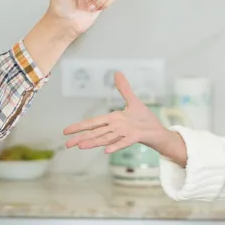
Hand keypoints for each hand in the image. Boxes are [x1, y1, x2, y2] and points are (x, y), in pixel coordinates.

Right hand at [63, 72, 185, 162]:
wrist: (158, 130)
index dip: (79, 126)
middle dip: (81, 137)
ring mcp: (124, 133)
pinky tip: (106, 151)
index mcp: (113, 119)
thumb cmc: (145, 118)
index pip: (93, 123)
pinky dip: (115, 146)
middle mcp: (116, 128)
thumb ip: (123, 88)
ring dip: (94, 142)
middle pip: (95, 133)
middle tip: (67, 145)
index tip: (65, 131)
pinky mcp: (135, 137)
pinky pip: (123, 142)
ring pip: (106, 138)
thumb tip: (117, 72)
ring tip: (80, 146)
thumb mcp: (133, 101)